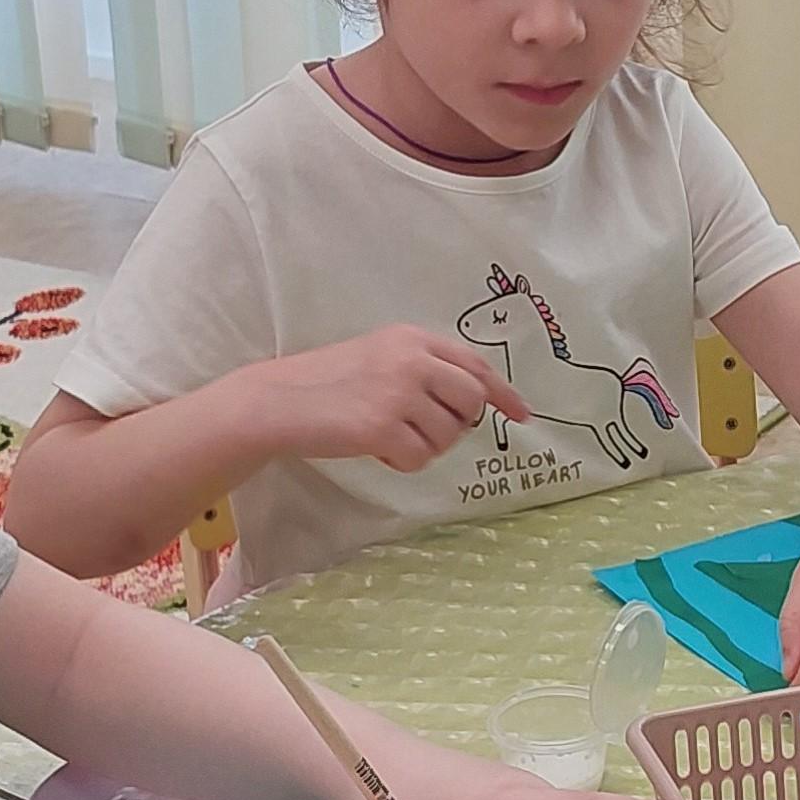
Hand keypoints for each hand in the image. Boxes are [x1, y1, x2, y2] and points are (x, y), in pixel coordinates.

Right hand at [248, 328, 528, 470]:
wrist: (278, 400)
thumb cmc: (328, 382)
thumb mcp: (380, 357)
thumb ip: (424, 369)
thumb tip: (472, 402)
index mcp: (413, 339)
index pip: (475, 365)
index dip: (503, 393)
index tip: (522, 414)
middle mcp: (412, 360)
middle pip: (471, 401)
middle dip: (457, 423)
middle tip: (426, 430)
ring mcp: (399, 392)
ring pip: (448, 435)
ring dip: (424, 445)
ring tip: (388, 434)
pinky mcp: (383, 426)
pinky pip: (420, 458)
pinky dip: (401, 461)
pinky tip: (375, 448)